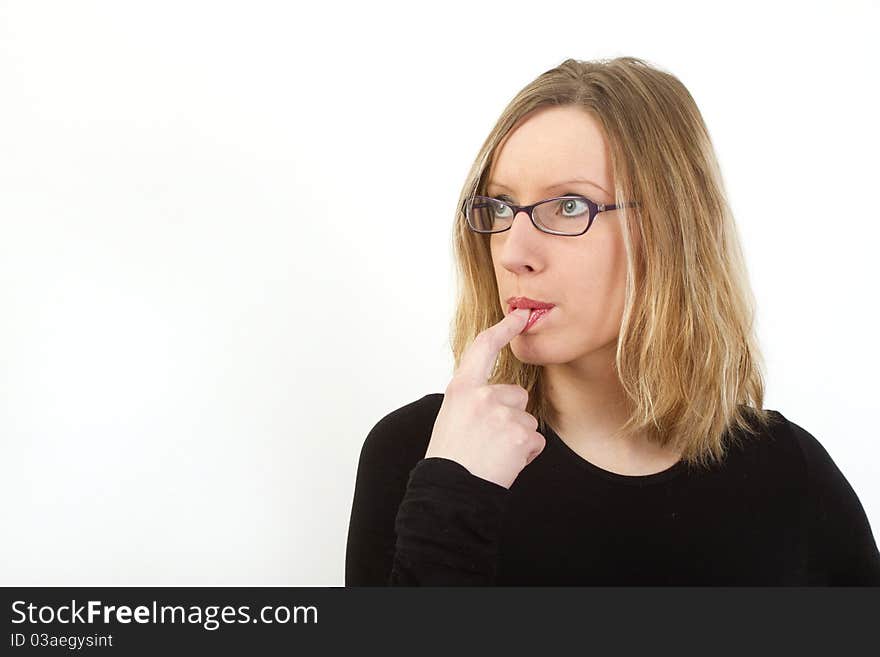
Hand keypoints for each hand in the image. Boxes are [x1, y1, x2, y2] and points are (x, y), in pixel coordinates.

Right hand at [424, 307, 545, 488]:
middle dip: (511, 416)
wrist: (449, 492)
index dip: (504, 329)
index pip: (483, 348)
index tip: (519, 316)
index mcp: (461, 389)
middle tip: (488, 441)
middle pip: (517, 395)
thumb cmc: (450, 459)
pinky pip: (535, 441)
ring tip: (493, 454)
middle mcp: (482, 396)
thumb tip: (500, 397)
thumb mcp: (452, 417)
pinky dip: (525, 455)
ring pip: (527, 420)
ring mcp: (503, 415)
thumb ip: (474, 400)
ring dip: (517, 439)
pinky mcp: (520, 435)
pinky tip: (505, 464)